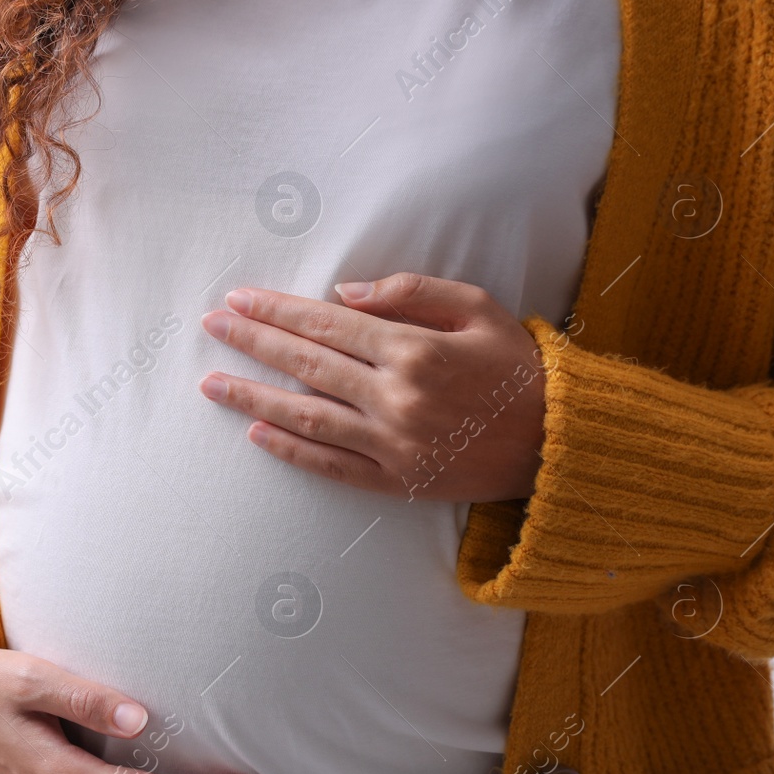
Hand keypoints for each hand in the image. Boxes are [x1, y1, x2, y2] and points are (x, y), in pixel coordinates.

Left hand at [198, 272, 546, 502]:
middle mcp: (396, 398)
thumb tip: (345, 293)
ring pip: (308, 417)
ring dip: (254, 398)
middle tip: (212, 326)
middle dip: (253, 342)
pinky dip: (292, 450)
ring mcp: (393, 444)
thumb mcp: (479, 309)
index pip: (326, 326)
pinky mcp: (396, 481)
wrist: (561, 443)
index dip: (278, 310)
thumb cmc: (519, 368)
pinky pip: (332, 465)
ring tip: (212, 384)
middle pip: (307, 365)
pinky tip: (257, 434)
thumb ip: (412, 292)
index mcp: (414, 350)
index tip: (239, 299)